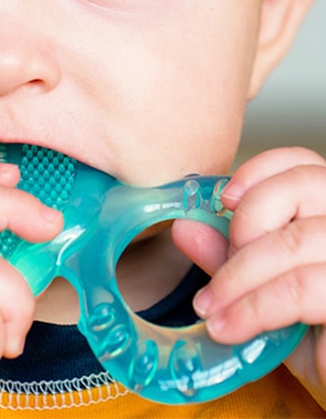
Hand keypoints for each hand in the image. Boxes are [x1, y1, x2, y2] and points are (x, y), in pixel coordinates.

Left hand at [174, 147, 325, 405]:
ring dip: (238, 276)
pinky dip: (254, 307)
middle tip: (220, 270)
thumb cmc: (310, 334)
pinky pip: (300, 288)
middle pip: (300, 187)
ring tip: (212, 307)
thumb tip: (185, 226)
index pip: (303, 163)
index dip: (260, 170)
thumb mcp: (263, 287)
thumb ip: (228, 255)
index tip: (225, 198)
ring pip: (293, 240)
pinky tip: (228, 325)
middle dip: (245, 225)